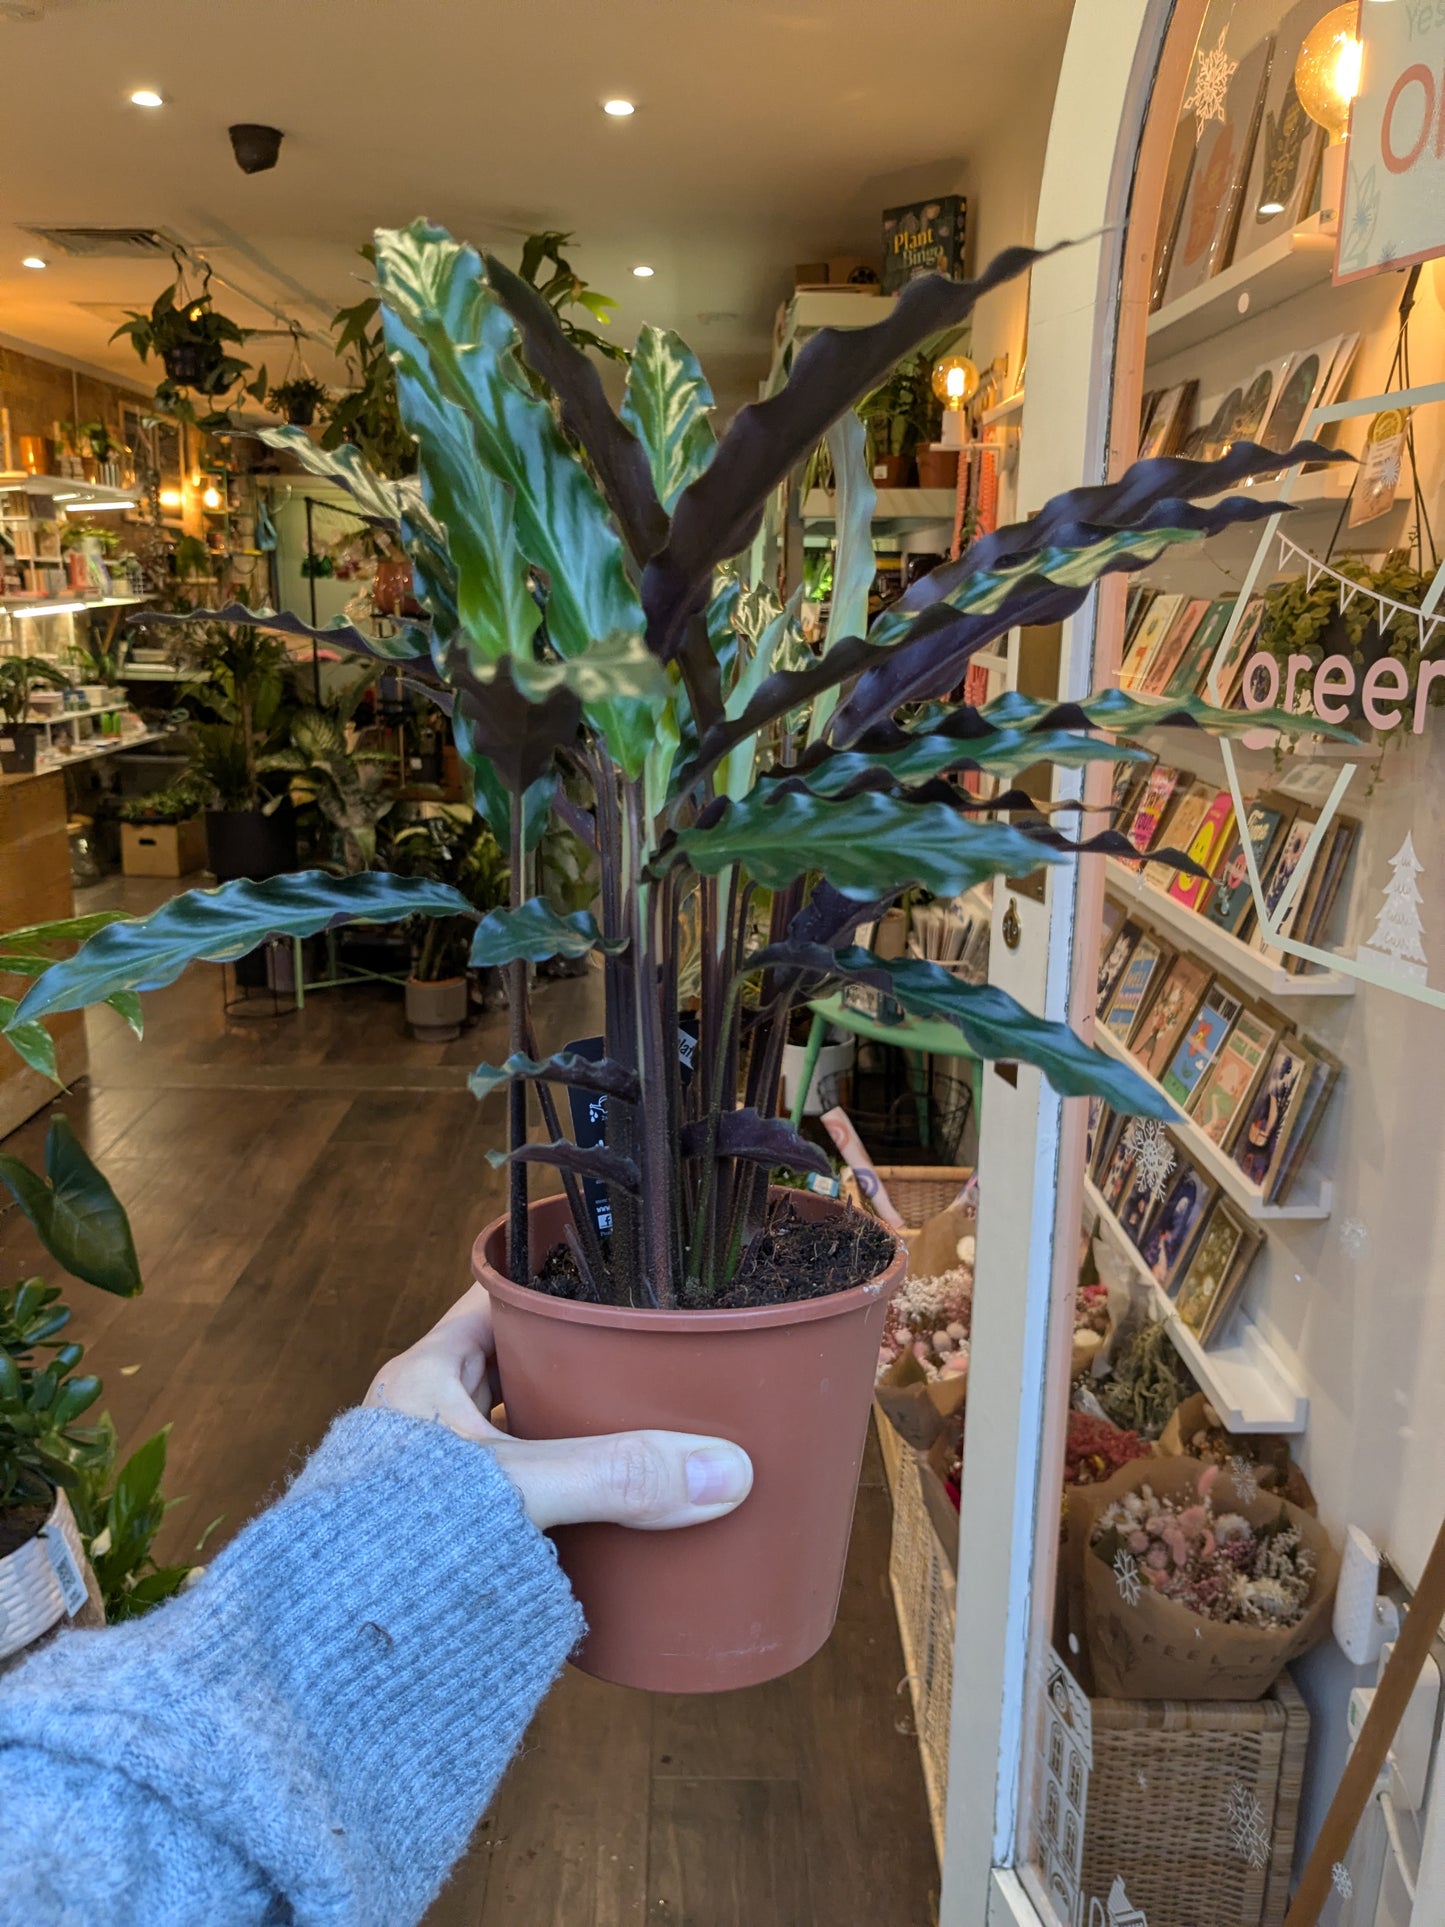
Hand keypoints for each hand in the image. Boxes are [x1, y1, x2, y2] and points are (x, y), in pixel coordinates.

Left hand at [363, 1283, 752, 1532]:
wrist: (317, 1651)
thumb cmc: (383, 1543)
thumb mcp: (512, 1489)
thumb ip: (614, 1477)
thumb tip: (721, 1470)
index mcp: (426, 1374)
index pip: (500, 1299)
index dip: (558, 1286)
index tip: (621, 1281)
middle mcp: (426, 1417)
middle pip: (518, 1367)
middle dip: (579, 1367)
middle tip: (651, 1361)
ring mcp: (434, 1479)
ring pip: (517, 1434)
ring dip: (570, 1437)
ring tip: (644, 1430)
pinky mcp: (443, 1537)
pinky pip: (515, 1495)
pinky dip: (558, 1496)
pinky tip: (604, 1511)